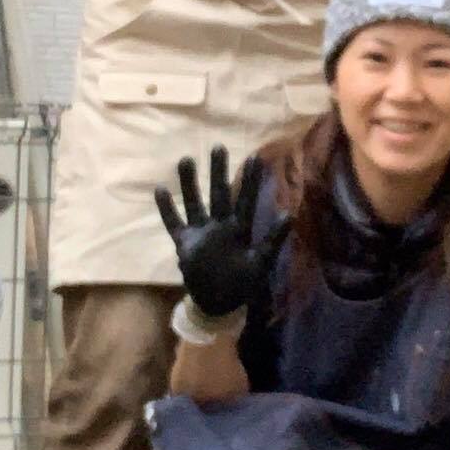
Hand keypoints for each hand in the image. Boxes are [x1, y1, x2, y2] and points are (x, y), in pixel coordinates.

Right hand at [155, 145, 285, 318]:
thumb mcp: (262, 262)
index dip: (250, 181)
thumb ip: (273, 239)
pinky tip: (160, 189)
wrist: (220, 303)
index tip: (255, 158)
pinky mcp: (184, 243)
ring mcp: (200, 233)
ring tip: (186, 159)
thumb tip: (289, 214)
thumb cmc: (243, 283)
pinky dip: (167, 208)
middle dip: (218, 171)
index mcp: (239, 229)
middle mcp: (219, 225)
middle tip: (218, 147)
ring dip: (190, 183)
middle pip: (218, 193)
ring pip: (194, 202)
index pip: (245, 200)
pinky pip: (173, 223)